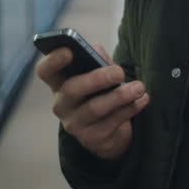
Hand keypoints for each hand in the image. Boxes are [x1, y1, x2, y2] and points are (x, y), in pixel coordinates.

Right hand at [37, 43, 148, 160]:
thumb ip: (96, 61)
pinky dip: (130, 109)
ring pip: (94, 108)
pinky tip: (142, 100)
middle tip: (119, 72)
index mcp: (58, 83)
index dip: (53, 60)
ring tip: (139, 87)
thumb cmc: (99, 95)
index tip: (68, 51)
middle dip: (96, 79)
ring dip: (119, 96)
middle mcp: (61, 105)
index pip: (45, 71)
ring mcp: (74, 124)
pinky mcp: (92, 139)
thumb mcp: (97, 75)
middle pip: (71, 90)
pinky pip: (112, 122)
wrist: (108, 133)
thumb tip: (96, 48)